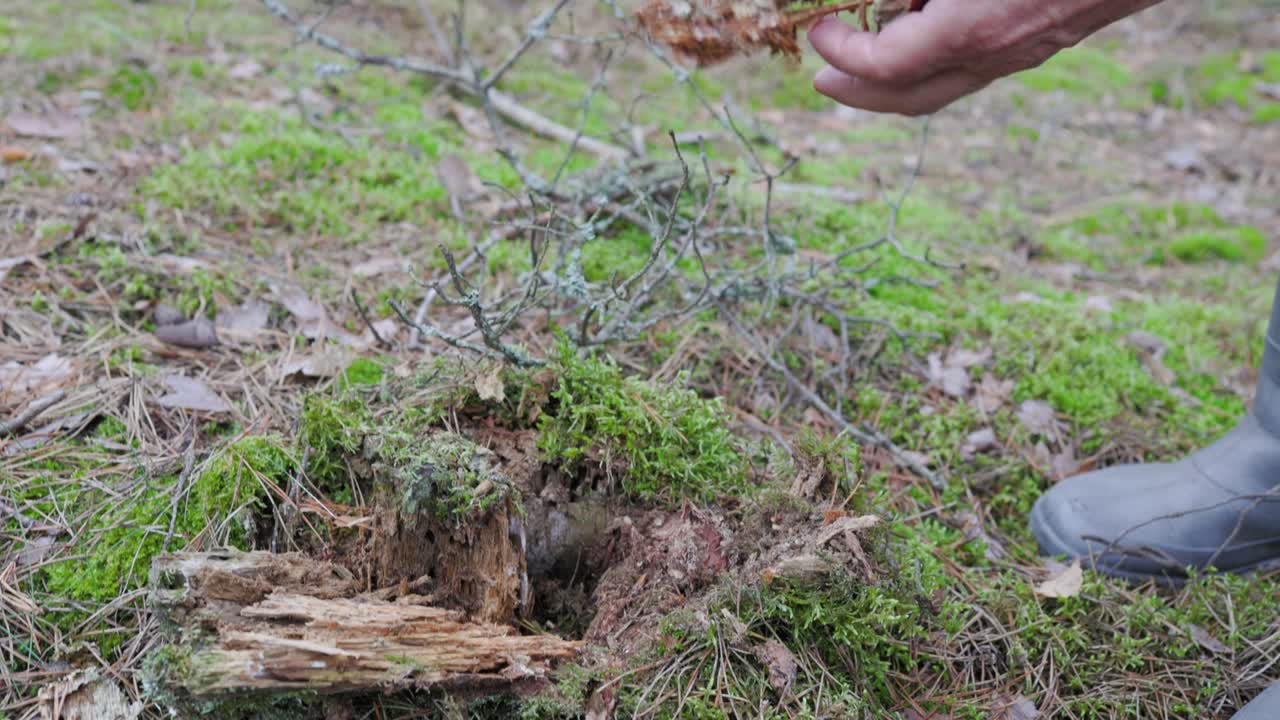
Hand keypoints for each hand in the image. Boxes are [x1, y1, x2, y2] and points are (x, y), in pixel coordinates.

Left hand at [807, 0, 1162, 114]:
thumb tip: (880, 1)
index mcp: (971, 28)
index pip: (884, 65)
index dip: (843, 51)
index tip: (820, 30)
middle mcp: (995, 54)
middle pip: (908, 99)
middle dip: (858, 94)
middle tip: (823, 78)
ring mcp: (1023, 54)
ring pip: (942, 88)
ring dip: (894, 81)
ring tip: (863, 58)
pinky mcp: (1042, 43)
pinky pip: (973, 68)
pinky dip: (934, 63)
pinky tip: (923, 36)